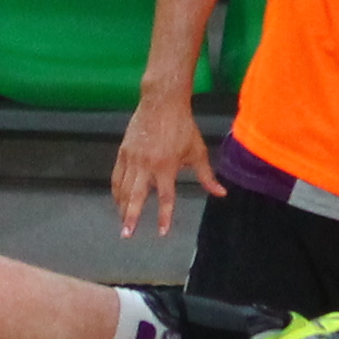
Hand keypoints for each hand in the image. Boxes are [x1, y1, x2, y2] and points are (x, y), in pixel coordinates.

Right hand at [111, 92, 210, 237]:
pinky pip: (116, 176)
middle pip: (136, 197)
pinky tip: (118, 199)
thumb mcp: (198, 151)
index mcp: (167, 166)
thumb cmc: (183, 127)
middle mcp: (147, 165)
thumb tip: (221, 194)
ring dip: (121, 206)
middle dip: (130, 217)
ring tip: (122, 221)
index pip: (165, 197)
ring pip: (122, 188)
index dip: (164, 216)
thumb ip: (206, 176)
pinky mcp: (123, 152)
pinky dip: (116, 190)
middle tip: (126, 235)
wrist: (161, 103)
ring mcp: (132, 159)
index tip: (161, 233)